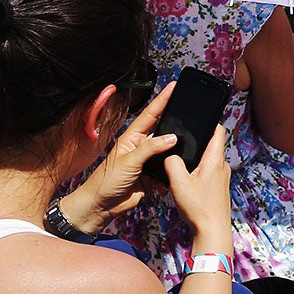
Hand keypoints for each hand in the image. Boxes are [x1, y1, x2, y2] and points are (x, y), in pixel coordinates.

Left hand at [62, 81, 178, 231]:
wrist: (101, 206)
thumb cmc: (106, 181)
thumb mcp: (129, 161)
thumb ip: (151, 148)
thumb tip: (172, 137)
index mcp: (132, 138)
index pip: (150, 115)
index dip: (162, 100)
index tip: (173, 86)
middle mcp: (140, 148)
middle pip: (162, 132)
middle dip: (176, 126)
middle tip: (191, 113)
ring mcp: (146, 162)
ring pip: (167, 153)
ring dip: (175, 155)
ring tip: (187, 151)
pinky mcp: (151, 177)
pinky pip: (167, 172)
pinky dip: (171, 175)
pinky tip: (173, 177)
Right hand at [165, 124, 233, 256]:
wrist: (212, 230)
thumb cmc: (198, 206)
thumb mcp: (179, 183)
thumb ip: (172, 164)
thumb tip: (169, 155)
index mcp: (215, 159)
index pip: (218, 131)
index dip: (209, 121)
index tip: (197, 117)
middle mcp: (222, 166)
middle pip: (212, 144)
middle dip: (198, 139)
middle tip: (182, 137)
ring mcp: (222, 177)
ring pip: (209, 159)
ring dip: (197, 156)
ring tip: (181, 156)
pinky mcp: (218, 187)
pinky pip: (208, 171)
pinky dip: (198, 168)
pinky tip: (186, 176)